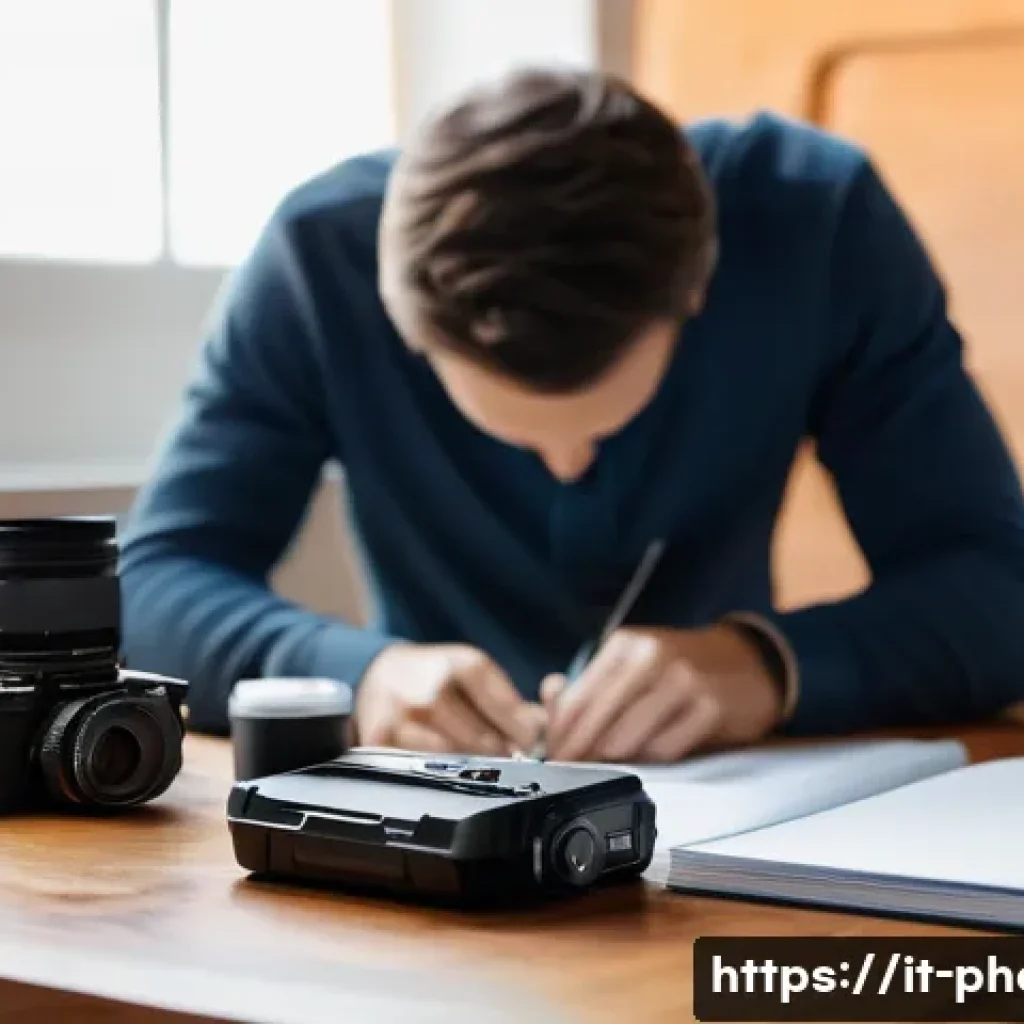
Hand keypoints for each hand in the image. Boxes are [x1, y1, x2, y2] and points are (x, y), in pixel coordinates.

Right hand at [354, 643, 543, 755]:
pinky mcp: (380, 741)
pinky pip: (421, 770)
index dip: (524, 732)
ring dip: (470, 767)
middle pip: (484, 742)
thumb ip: (512, 701)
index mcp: (461, 664)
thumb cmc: (436, 676)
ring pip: (454, 761)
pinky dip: (436, 772)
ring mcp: (404, 717)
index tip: (532, 744)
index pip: (505, 707)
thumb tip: (546, 729)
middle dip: (501, 754)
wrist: (380, 673)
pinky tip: (441, 763)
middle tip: (507, 758)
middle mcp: (432, 688)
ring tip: (475, 761)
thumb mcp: (474, 673)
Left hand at [541, 625, 784, 762]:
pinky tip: (653, 751)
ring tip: (611, 760)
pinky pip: (665, 750)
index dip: (559, 732)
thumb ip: (590, 684)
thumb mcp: (633, 662)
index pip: (578, 696)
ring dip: (614, 757)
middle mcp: (652, 657)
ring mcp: (683, 681)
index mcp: (624, 644)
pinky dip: (653, 757)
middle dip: (579, 750)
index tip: (549, 754)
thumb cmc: (679, 666)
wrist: (747, 662)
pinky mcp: (709, 708)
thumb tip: (548, 704)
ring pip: (628, 739)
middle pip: (598, 720)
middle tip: (569, 769)